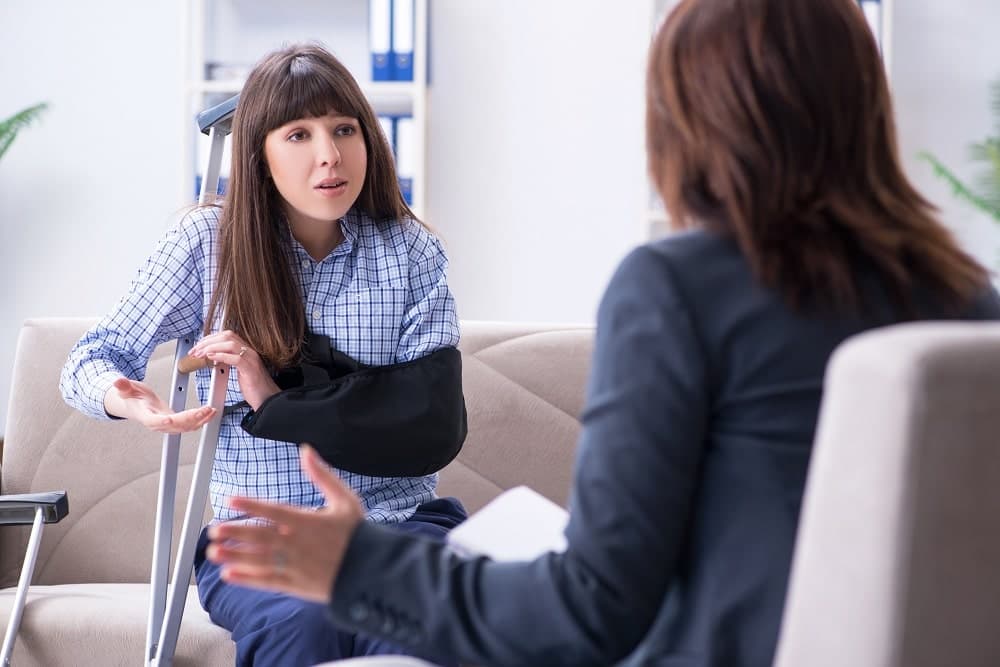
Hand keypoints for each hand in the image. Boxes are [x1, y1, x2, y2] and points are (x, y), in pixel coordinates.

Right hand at [105, 378, 215, 432]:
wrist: (136, 405)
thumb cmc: (132, 397)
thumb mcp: (127, 389)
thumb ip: (123, 386)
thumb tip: (117, 381)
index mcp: (146, 416)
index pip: (153, 421)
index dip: (161, 422)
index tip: (169, 419)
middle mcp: (158, 424)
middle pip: (175, 425)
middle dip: (190, 418)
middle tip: (203, 410)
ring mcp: (168, 425)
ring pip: (185, 427)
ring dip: (200, 420)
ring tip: (211, 410)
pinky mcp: (176, 423)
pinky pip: (190, 425)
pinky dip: (202, 420)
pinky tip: (211, 413)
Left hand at [189, 330, 278, 409]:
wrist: (268, 400)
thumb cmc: (254, 388)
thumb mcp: (238, 371)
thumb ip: (228, 362)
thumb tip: (212, 357)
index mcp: (246, 350)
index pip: (227, 335)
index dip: (210, 338)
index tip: (198, 346)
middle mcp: (250, 351)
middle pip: (227, 336)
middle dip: (207, 341)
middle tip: (195, 351)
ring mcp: (251, 359)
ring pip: (230, 343)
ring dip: (211, 347)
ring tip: (200, 354)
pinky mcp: (251, 369)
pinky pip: (235, 358)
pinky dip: (221, 356)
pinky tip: (211, 358)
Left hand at [206, 445, 364, 602]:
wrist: (371, 569)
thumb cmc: (358, 532)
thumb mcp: (345, 499)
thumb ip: (322, 475)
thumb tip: (306, 450)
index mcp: (308, 521)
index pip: (274, 511)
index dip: (251, 505)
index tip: (232, 500)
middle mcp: (298, 543)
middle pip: (260, 537)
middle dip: (235, 533)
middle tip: (213, 531)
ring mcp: (295, 565)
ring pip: (259, 560)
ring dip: (235, 556)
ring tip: (213, 553)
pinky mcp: (296, 585)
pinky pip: (267, 581)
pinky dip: (248, 579)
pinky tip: (229, 576)